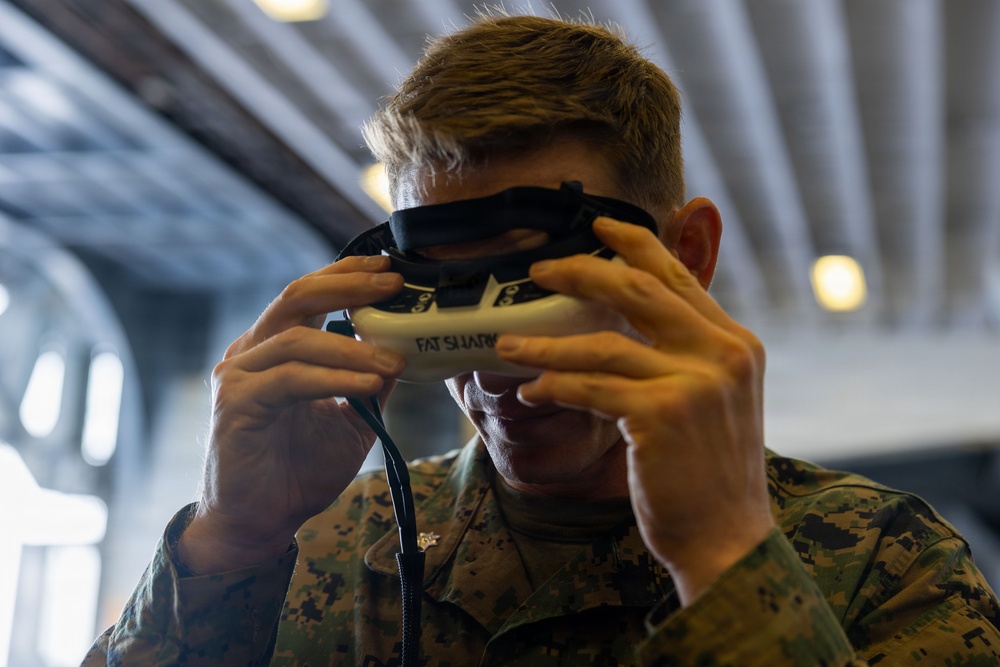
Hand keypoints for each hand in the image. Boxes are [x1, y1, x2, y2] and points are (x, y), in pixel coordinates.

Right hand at [179, 256, 404, 573]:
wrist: (259, 521)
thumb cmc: (299, 469)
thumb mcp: (350, 421)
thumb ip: (369, 383)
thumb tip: (405, 352)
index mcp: (275, 348)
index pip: (308, 293)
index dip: (346, 273)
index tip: (388, 268)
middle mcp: (252, 352)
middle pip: (297, 296)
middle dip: (349, 286)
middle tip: (393, 286)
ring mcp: (239, 375)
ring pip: (298, 338)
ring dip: (352, 347)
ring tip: (394, 359)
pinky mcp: (236, 404)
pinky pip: (291, 379)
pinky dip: (333, 377)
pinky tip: (368, 382)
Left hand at [495, 212, 773, 604]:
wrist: (728, 538)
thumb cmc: (708, 474)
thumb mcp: (714, 402)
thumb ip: (685, 356)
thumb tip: (628, 326)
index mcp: (735, 344)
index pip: (679, 278)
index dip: (636, 245)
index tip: (599, 224)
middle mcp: (722, 354)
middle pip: (638, 291)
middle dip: (582, 271)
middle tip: (539, 270)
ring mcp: (694, 383)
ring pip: (602, 345)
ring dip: (546, 344)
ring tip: (508, 344)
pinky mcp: (662, 415)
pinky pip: (589, 388)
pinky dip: (553, 386)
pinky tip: (531, 391)